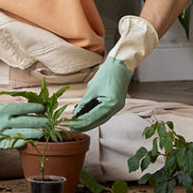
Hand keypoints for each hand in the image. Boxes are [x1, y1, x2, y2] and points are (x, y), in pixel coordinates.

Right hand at [0, 101, 46, 148]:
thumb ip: (7, 107)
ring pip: (21, 134)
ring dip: (34, 133)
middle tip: (48, 122)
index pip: (24, 108)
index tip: (43, 107)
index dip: (35, 108)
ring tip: (42, 132)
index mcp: (3, 109)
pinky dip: (20, 143)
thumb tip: (22, 106)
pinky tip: (27, 142)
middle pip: (26, 121)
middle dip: (39, 121)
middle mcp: (3, 121)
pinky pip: (11, 144)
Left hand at [70, 16, 157, 131]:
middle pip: (98, 121)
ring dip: (90, 121)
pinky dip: (95, 115)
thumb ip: (84, 102)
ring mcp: (117, 106)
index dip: (81, 122)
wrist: (120, 64)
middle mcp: (116, 107)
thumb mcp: (92, 88)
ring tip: (77, 123)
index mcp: (111, 104)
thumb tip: (77, 112)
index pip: (93, 117)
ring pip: (101, 118)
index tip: (71, 125)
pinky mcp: (116, 103)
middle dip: (85, 125)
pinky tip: (86, 116)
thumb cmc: (108, 72)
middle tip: (72, 127)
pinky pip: (104, 113)